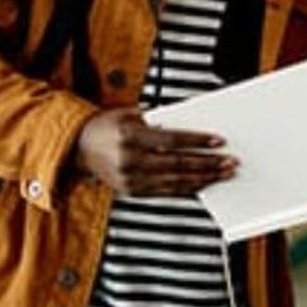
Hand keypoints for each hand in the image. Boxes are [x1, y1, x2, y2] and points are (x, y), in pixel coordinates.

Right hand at [73, 107, 235, 196]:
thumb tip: (189, 121)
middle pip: (177, 164)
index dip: (198, 141)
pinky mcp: (131, 191)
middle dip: (207, 164)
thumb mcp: (129, 114)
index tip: (218, 142)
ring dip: (202, 179)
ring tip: (222, 175)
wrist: (77, 147)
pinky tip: (202, 185)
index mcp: (130, 137)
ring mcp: (130, 179)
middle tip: (229, 162)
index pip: (172, 141)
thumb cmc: (105, 127)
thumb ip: (157, 120)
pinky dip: (186, 189)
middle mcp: (130, 160)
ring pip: (174, 181)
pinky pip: (165, 192)